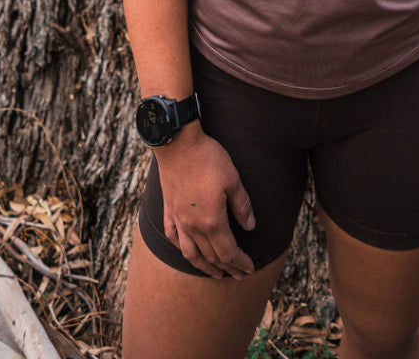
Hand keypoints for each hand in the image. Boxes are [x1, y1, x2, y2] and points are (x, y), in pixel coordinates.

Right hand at [155, 127, 256, 278]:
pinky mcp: (168, 210)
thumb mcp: (233, 179)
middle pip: (211, 256)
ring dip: (205, 266)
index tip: (250, 269)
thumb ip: (242, 206)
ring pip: (191, 253)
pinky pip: (173, 238)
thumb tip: (250, 227)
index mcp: (212, 221)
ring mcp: (178, 219)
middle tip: (239, 275)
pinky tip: (188, 252)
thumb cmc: (208, 159)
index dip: (240, 263)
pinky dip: (182, 249)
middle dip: (227, 268)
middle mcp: (192, 226)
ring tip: (215, 274)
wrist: (177, 144)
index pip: (228, 252)